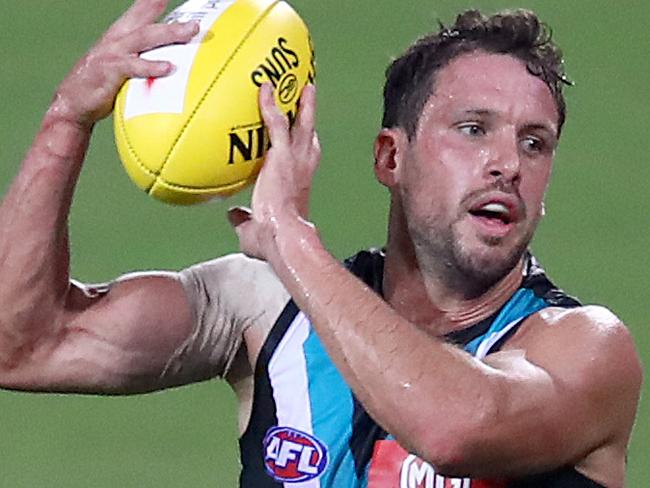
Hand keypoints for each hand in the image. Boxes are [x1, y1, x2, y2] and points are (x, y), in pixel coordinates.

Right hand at [52, 0, 198, 127]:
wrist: (73, 103)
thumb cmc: (102, 85)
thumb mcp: (124, 66)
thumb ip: (144, 59)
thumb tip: (173, 62)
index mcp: (121, 35)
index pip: (140, 11)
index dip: (154, 1)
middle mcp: (117, 39)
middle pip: (147, 20)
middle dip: (170, 14)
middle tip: (194, 17)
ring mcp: (112, 53)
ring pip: (144, 37)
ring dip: (169, 33)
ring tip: (191, 31)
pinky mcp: (109, 70)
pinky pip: (133, 66)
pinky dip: (151, 66)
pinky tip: (168, 67)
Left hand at [228, 83, 320, 260]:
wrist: (283, 236)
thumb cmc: (273, 241)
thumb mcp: (254, 230)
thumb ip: (243, 220)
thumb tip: (232, 215)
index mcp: (298, 186)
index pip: (305, 160)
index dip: (305, 147)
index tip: (305, 137)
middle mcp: (302, 169)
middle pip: (309, 135)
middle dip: (310, 116)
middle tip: (310, 99)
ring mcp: (295, 161)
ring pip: (301, 124)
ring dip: (302, 104)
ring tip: (303, 85)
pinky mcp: (282, 156)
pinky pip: (276, 123)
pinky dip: (270, 104)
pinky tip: (264, 88)